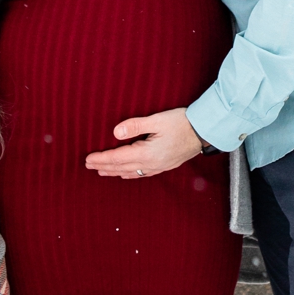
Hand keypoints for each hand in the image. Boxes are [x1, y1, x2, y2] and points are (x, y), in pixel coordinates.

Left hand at [83, 107, 205, 180]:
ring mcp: (158, 166)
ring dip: (114, 172)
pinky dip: (130, 174)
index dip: (101, 159)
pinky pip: (142, 174)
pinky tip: (125, 174)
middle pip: (121, 168)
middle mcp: (151, 164)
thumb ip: (135, 125)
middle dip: (103, 167)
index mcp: (147, 153)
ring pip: (131, 172)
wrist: (205, 131)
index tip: (87, 159)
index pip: (117, 158)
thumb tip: (115, 133)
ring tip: (101, 172)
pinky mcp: (165, 165)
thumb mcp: (157, 120)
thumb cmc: (182, 122)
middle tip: (88, 165)